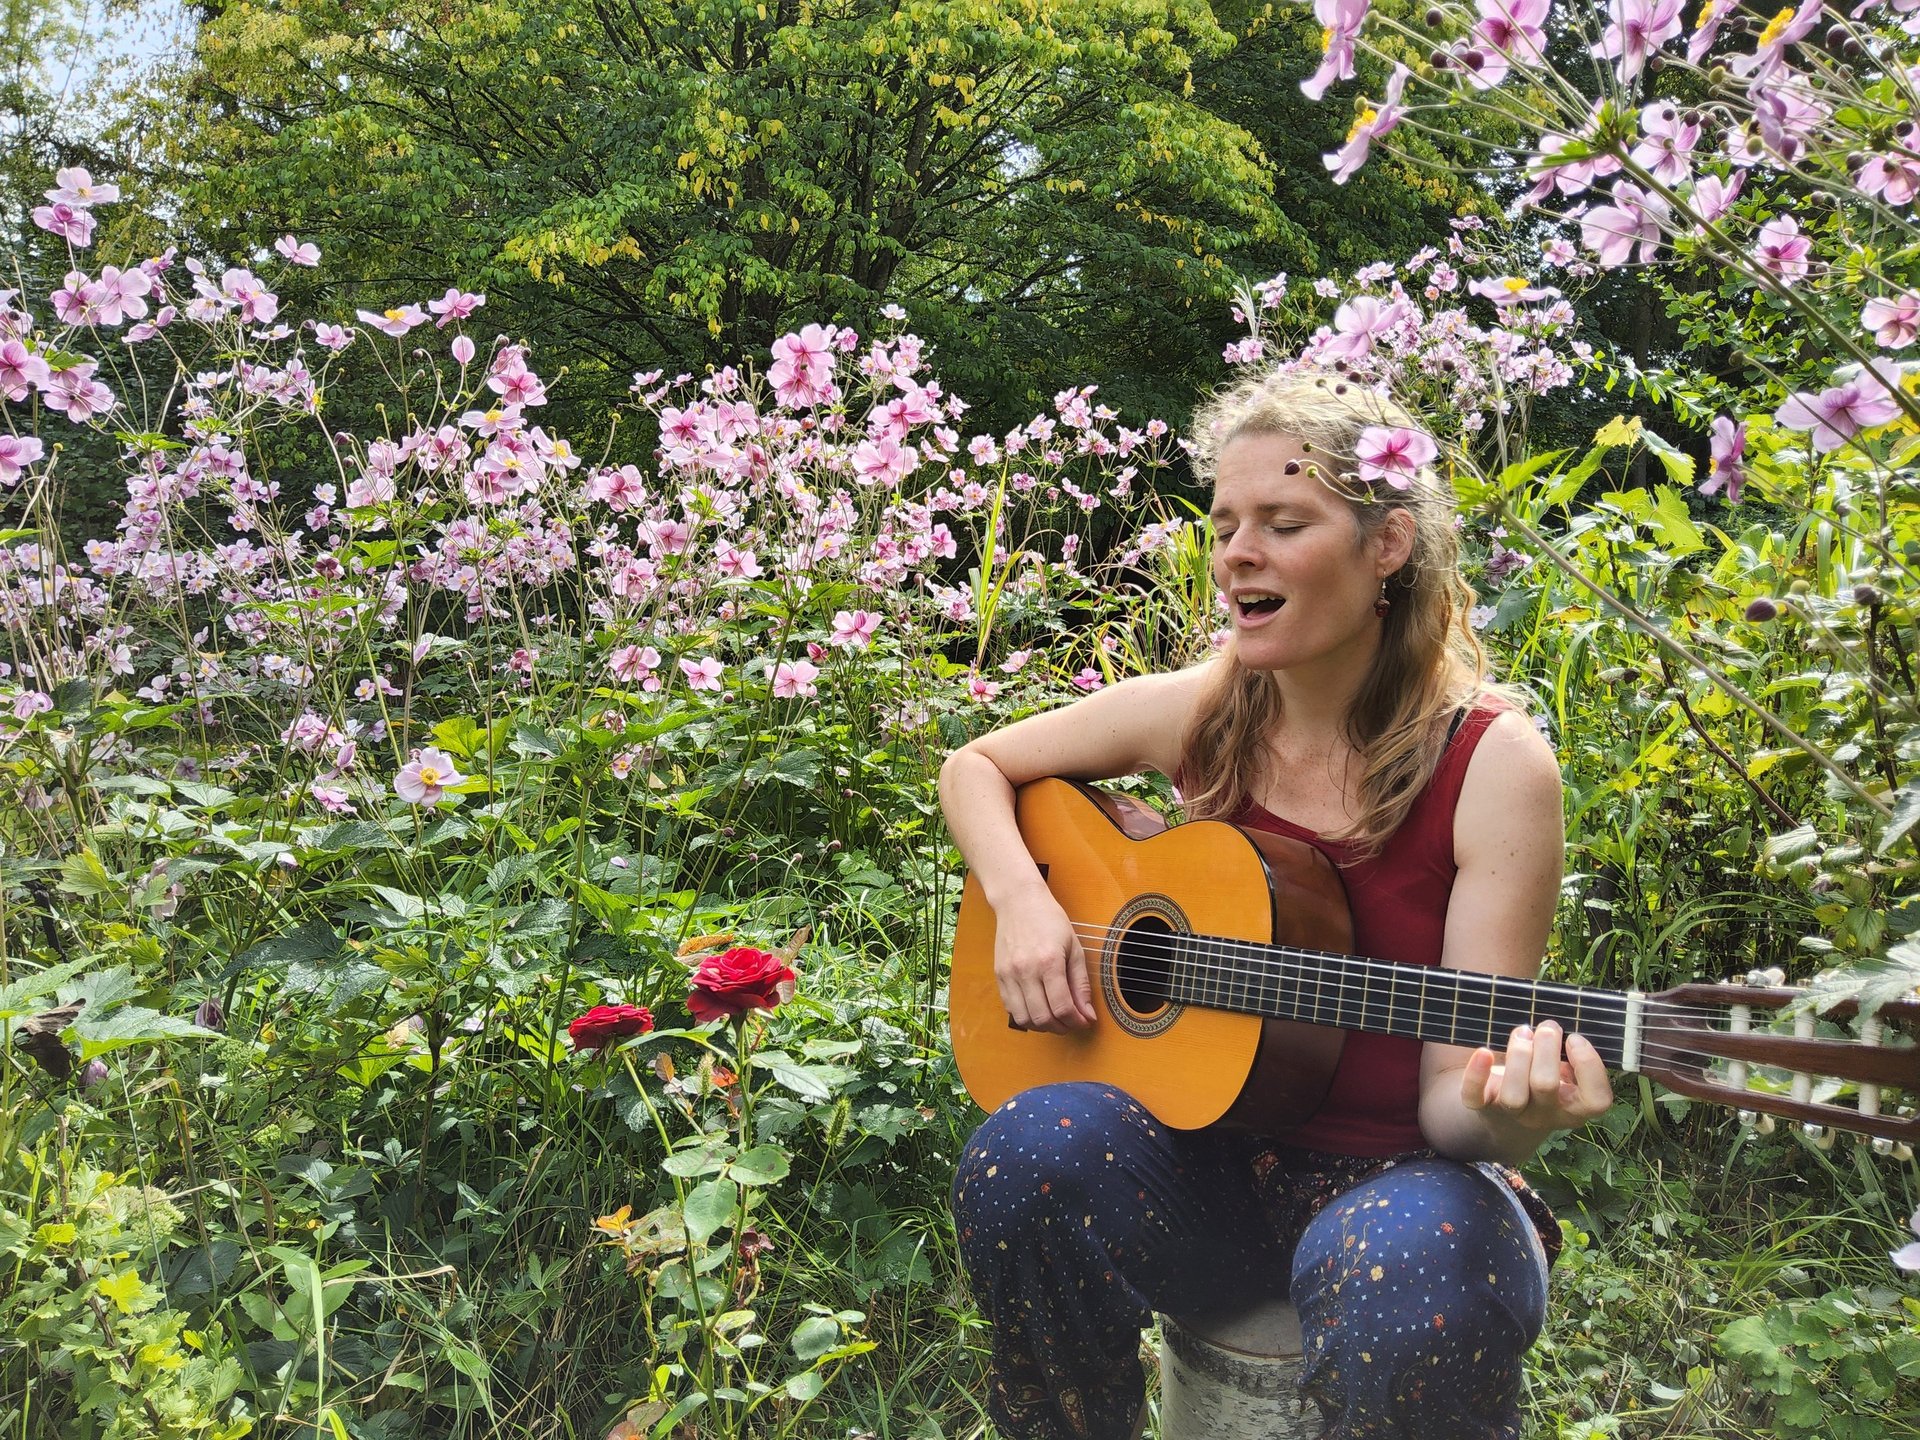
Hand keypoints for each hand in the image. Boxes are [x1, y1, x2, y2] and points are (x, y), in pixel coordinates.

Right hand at [992, 888, 1096, 1032]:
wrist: (1018, 901)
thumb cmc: (1049, 920)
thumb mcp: (1074, 947)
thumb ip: (1080, 983)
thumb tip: (1088, 1013)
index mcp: (1048, 962)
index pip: (1062, 1007)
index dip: (1076, 1021)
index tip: (1084, 1021)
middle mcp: (1025, 970)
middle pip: (1043, 1018)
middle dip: (1061, 1027)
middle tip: (1072, 1023)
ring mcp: (1009, 974)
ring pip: (1024, 1018)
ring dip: (1042, 1026)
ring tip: (1055, 1018)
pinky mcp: (999, 975)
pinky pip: (1011, 1008)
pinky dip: (1026, 1016)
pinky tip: (1038, 1008)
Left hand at [1460, 1020, 1612, 1133]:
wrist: (1507, 1112)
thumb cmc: (1546, 1075)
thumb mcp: (1567, 1067)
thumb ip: (1572, 1051)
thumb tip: (1565, 1018)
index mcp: (1576, 1106)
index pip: (1596, 1100)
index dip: (1589, 1066)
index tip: (1575, 1038)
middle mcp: (1546, 1114)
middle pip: (1546, 1086)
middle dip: (1545, 1048)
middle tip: (1547, 1026)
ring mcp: (1514, 1113)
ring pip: (1513, 1096)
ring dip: (1517, 1057)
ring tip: (1522, 1032)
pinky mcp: (1483, 1106)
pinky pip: (1475, 1096)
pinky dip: (1477, 1074)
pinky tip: (1483, 1052)